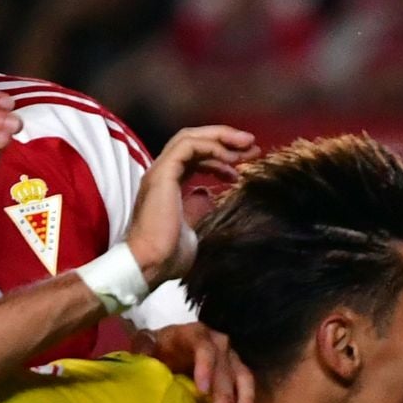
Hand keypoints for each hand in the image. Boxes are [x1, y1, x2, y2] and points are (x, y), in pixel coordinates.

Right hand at [125, 125, 258, 286]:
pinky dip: (212, 146)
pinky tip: (231, 158)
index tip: (245, 164)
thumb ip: (198, 208)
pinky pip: (188, 146)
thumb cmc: (168, 255)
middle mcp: (162, 174)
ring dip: (222, 137)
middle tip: (252, 146)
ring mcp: (160, 171)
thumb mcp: (193, 228)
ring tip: (248, 145)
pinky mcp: (162, 173)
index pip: (195, 157)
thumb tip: (207, 196)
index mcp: (168, 185)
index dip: (222, 156)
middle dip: (225, 140)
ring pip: (190, 137)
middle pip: (194, 141)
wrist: (150, 265)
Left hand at [145, 323, 253, 402]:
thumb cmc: (158, 348)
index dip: (205, 365)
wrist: (168, 349)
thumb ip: (144, 347)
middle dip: (224, 394)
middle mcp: (217, 343)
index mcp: (193, 334)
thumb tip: (145, 354)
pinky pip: (246, 386)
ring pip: (241, 375)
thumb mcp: (147, 344)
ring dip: (242, 400)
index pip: (203, 346)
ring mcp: (229, 357)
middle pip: (224, 366)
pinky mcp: (236, 371)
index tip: (203, 390)